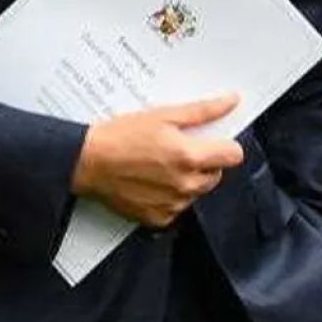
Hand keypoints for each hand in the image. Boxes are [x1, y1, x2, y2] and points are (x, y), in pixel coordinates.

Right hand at [70, 94, 244, 227]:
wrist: (88, 162)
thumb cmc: (121, 136)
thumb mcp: (163, 115)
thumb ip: (202, 111)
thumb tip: (231, 102)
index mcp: (189, 157)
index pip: (234, 156)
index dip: (224, 145)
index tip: (213, 141)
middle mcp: (185, 185)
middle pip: (216, 174)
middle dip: (204, 162)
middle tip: (178, 149)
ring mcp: (172, 205)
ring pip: (197, 191)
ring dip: (187, 179)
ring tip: (160, 164)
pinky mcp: (158, 219)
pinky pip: (177, 207)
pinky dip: (170, 196)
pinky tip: (151, 181)